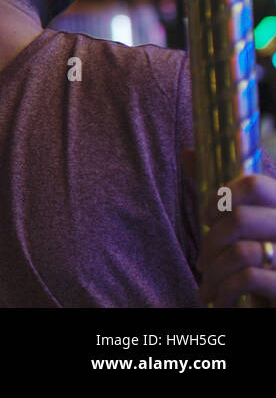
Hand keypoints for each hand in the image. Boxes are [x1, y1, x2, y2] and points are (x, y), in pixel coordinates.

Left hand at [185, 148, 275, 306]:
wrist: (274, 302)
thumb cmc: (262, 262)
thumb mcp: (243, 226)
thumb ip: (221, 194)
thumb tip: (187, 152)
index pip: (255, 184)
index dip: (221, 198)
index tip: (207, 218)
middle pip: (240, 219)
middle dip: (210, 242)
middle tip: (204, 261)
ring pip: (241, 251)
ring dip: (213, 270)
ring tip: (208, 284)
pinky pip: (248, 278)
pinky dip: (224, 289)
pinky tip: (220, 299)